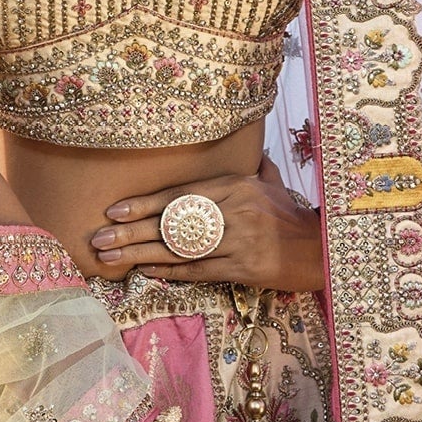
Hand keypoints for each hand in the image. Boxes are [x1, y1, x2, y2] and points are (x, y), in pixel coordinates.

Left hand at [89, 155, 323, 290]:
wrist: (323, 251)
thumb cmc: (293, 218)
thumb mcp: (274, 185)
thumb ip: (254, 168)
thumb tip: (248, 149)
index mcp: (236, 187)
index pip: (180, 194)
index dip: (143, 203)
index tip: (113, 211)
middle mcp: (234, 211)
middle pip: (172, 222)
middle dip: (130, 231)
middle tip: (98, 239)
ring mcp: (238, 241)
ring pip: (179, 248)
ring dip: (140, 254)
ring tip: (110, 258)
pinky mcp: (244, 268)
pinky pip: (198, 271)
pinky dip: (169, 272)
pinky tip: (144, 271)